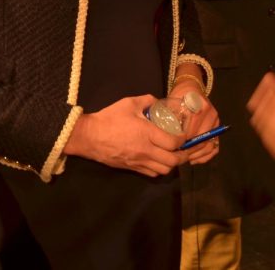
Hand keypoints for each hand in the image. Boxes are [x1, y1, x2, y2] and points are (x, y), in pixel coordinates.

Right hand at [65, 95, 186, 176]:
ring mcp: (139, 161)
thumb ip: (147, 100)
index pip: (173, 143)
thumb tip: (158, 101)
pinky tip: (160, 160)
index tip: (184, 135)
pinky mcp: (132, 168)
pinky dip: (160, 169)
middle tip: (185, 149)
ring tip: (174, 155)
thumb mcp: (128, 103)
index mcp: (146, 133)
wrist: (89, 137)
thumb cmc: (109, 118)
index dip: (183, 140)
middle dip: (183, 156)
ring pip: (164, 170)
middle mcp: (145, 150)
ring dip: (172, 164)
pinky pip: (152, 174)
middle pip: (172, 161)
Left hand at [169, 80, 220, 165]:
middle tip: (176, 156)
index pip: (190, 131)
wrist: (191, 89)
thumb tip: (165, 139)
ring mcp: (216, 121)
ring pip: (208, 145)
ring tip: (184, 158)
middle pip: (200, 140)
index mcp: (198, 106)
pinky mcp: (218, 128)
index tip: (171, 148)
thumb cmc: (179, 97)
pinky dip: (205, 155)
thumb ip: (170, 119)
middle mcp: (211, 113)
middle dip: (187, 150)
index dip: (180, 142)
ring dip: (196, 155)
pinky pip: (215, 146)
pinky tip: (194, 158)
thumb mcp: (172, 104)